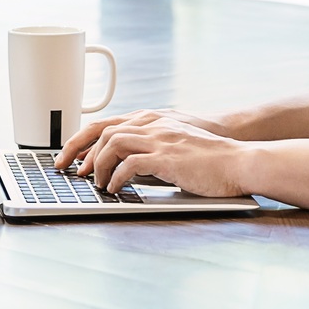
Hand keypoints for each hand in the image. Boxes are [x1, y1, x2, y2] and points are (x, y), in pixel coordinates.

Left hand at [65, 114, 258, 196]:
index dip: (82, 139)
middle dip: (79, 152)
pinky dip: (116, 177)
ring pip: (112, 144)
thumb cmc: (210, 158)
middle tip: (72, 172)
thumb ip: (150, 147)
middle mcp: (153, 124)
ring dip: (98, 165)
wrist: (239, 160)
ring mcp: (160, 139)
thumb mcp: (175, 144)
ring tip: (97, 183)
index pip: (106, 123)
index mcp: (153, 120)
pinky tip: (115, 189)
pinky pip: (130, 164)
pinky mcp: (167, 158)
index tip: (69, 156)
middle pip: (102, 131)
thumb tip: (125, 165)